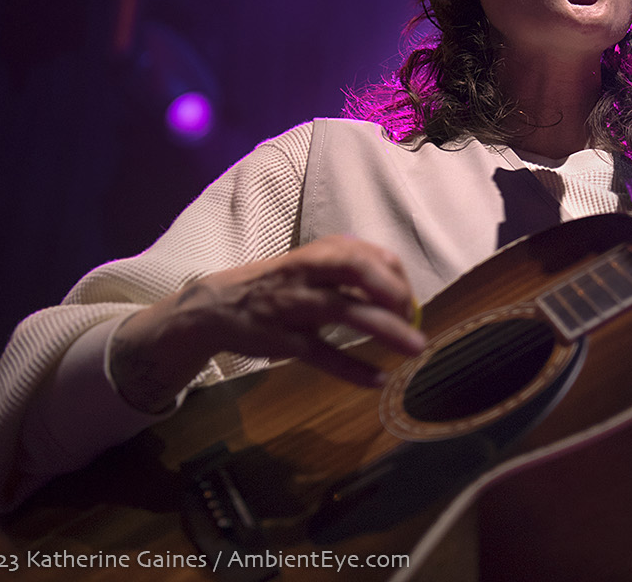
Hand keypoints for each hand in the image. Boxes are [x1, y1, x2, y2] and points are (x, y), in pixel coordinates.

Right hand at [110, 235, 426, 412]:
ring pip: (345, 311)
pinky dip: (352, 368)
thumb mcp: (309, 264)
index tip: (408, 296)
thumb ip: (348, 270)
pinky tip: (378, 379)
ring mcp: (294, 307)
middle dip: (392, 290)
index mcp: (317, 253)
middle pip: (356, 269)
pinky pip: (323, 355)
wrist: (216, 307)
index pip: (367, 252)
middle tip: (412, 313)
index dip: (395, 273)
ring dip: (386, 329)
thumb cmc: (277, 284)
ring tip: (416, 347)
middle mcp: (307, 274)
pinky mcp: (283, 341)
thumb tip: (399, 289)